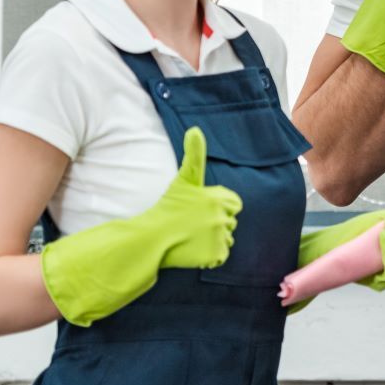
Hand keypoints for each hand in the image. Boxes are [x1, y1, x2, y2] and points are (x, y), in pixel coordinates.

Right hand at [40, 126, 241, 325]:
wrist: (150, 238)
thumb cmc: (167, 207)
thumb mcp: (184, 179)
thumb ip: (194, 154)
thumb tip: (195, 128)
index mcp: (218, 197)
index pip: (235, 204)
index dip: (218, 207)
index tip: (198, 210)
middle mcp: (222, 216)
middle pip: (230, 222)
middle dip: (214, 224)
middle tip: (191, 224)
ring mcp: (219, 236)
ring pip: (226, 239)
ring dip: (212, 240)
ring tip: (190, 237)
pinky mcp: (216, 254)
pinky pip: (220, 255)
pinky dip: (209, 256)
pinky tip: (192, 250)